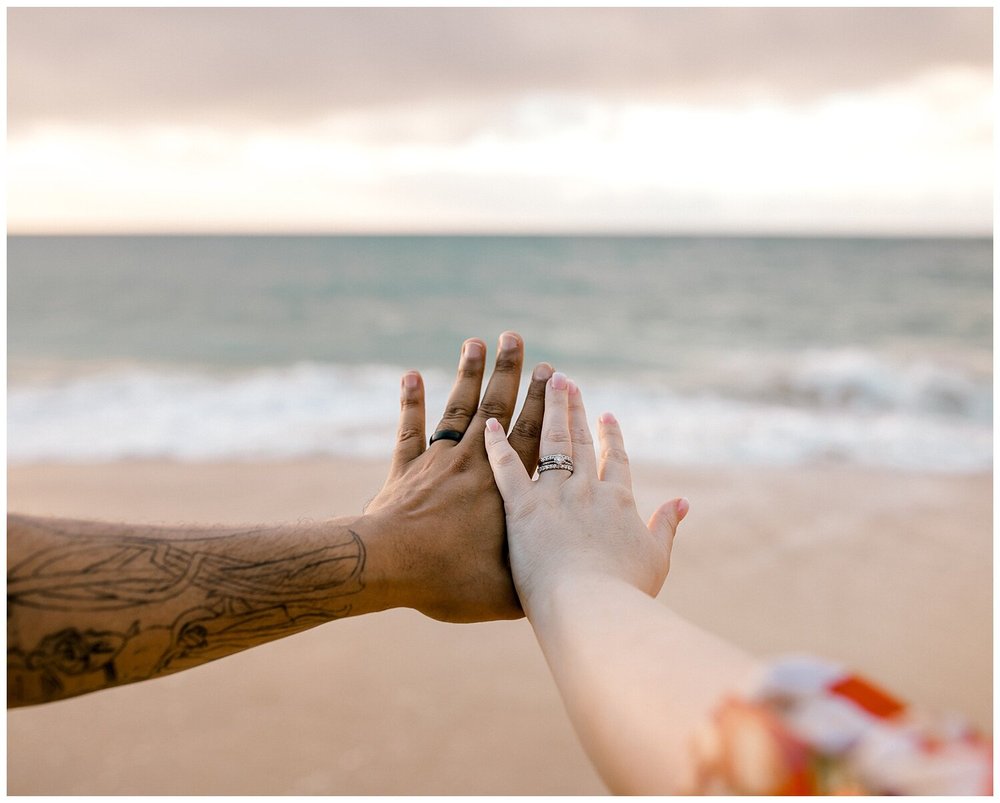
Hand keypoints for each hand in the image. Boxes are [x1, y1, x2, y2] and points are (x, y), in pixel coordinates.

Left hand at [364, 332, 552, 621]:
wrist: (387, 567)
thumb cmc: (449, 580)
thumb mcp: (507, 592)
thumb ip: (538, 577)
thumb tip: (568, 575)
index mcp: (503, 490)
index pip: (531, 437)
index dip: (543, 404)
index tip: (553, 372)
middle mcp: (472, 465)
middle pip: (495, 409)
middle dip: (509, 373)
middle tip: (516, 339)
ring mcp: (437, 463)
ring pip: (457, 410)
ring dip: (466, 374)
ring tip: (476, 341)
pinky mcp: (404, 470)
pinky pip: (409, 429)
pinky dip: (409, 401)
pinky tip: (409, 374)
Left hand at [483, 372, 688, 617]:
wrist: (592, 606)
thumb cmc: (625, 593)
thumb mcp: (656, 560)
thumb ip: (667, 528)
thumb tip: (682, 503)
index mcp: (618, 501)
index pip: (614, 460)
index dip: (610, 435)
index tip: (605, 414)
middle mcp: (587, 489)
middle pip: (579, 441)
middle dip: (572, 409)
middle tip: (565, 381)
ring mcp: (554, 495)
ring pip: (549, 442)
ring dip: (547, 408)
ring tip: (544, 382)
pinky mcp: (522, 507)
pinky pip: (506, 467)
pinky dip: (497, 444)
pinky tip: (490, 422)